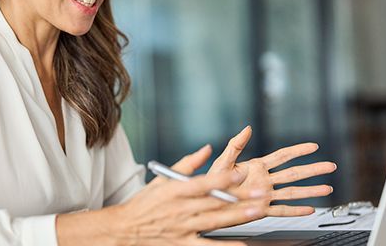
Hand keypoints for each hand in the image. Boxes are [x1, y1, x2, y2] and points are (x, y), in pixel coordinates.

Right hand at [56, 145, 268, 245]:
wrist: (126, 229)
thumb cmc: (145, 203)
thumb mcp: (162, 179)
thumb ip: (187, 164)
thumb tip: (207, 149)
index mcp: (174, 190)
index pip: (202, 183)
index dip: (222, 179)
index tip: (240, 174)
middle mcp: (179, 209)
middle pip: (213, 202)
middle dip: (238, 197)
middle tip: (259, 193)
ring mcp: (182, 228)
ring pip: (214, 221)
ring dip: (236, 217)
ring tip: (256, 212)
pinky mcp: (183, 243)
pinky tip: (239, 244)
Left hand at [208, 126, 336, 217]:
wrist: (205, 203)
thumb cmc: (211, 182)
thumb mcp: (223, 162)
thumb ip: (235, 145)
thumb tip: (247, 129)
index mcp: (256, 167)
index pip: (282, 156)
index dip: (298, 150)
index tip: (313, 146)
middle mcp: (264, 181)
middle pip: (294, 173)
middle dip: (313, 169)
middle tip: (330, 166)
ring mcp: (264, 195)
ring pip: (292, 192)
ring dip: (311, 190)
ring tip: (327, 188)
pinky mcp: (261, 210)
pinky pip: (281, 210)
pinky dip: (296, 211)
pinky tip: (309, 209)